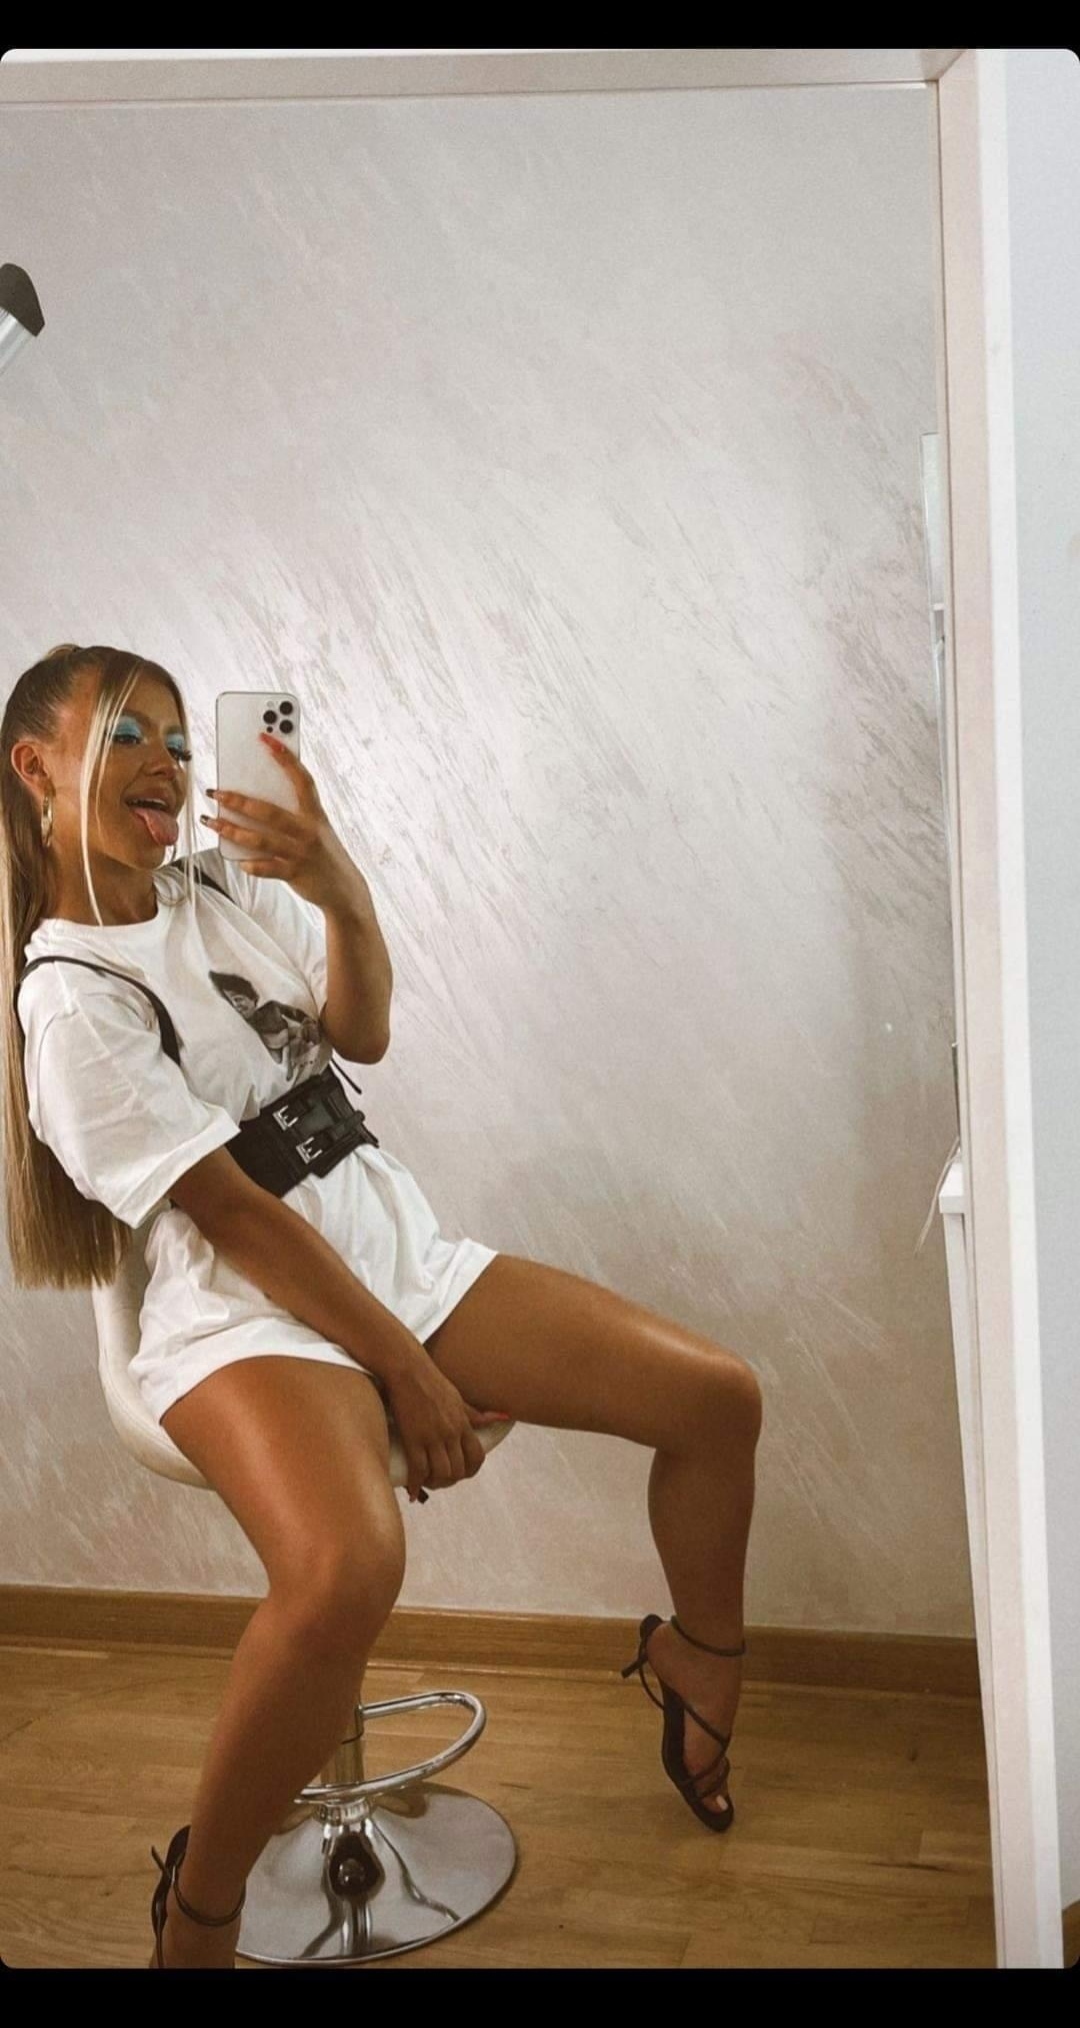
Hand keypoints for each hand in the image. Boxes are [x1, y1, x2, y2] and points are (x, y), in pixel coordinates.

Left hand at [201, 730, 356, 909]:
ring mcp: (300, 853)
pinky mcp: (294, 874)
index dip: (285, 757)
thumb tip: (254, 802)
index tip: (266, 737)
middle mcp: (308, 830)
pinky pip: (264, 867)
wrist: (343, 889)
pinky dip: (249, 863)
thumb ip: (293, 814)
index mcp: (315, 813)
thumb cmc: (323, 853)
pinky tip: (238, 859)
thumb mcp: (316, 828)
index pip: (301, 778)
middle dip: (237, 801)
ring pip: (259, 839)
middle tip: (215, 792)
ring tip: (211, 822)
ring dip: (230, 830)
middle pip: (268, 811)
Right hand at [385, 1350, 512, 1502]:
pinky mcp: (413, 1438)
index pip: (477, 1456)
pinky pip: (418, 1469)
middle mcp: (451, 1432)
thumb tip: (503, 1417)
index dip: (471, 1471)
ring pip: (441, 1473)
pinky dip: (416, 1485)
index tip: (462, 1474)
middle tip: (439, 1480)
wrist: (407, 1369)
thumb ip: (476, 1414)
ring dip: (434, 1484)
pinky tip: (412, 1492)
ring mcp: (433, 1436)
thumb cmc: (431, 1381)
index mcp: (463, 1423)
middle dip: (450, 1480)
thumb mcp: (458, 1398)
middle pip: (459, 1470)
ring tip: (426, 1483)